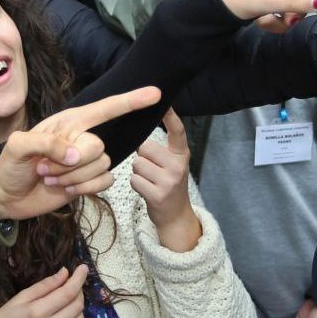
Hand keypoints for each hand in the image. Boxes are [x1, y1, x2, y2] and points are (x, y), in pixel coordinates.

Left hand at [0, 86, 161, 220]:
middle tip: (45, 168)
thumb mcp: (18, 147)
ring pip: (102, 166)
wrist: (6, 197)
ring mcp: (85, 160)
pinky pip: (105, 182)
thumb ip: (46, 143)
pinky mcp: (88, 180)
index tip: (155, 93)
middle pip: (99, 147)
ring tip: (50, 178)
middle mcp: (80, 138)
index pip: (105, 108)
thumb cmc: (10, 167)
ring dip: (73, 178)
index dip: (130, 101)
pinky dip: (85, 189)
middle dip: (71, 164)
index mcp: (68, 122)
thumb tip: (75, 154)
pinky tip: (65, 190)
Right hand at [0, 264, 88, 317]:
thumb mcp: (19, 298)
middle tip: (71, 286)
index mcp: (36, 312)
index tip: (83, 268)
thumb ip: (44, 286)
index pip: (67, 293)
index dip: (79, 279)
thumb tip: (65, 273)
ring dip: (79, 309)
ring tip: (67, 304)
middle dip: (78, 291)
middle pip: (76, 306)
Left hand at [130, 111, 200, 251]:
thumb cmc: (168, 185)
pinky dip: (136, 185)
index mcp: (182, 154)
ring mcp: (169, 181)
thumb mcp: (172, 164)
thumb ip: (162, 149)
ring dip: (138, 173)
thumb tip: (139, 126)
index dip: (171, 116)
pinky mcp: (158, 194)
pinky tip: (147, 190)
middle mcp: (178, 165)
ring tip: (150, 181)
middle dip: (142, 157)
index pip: (178, 131)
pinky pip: (134, 179)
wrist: (175, 216)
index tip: (165, 100)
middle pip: (145, 148)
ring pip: (137, 164)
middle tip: (152, 170)